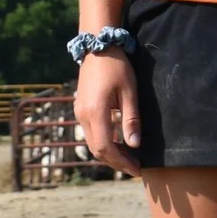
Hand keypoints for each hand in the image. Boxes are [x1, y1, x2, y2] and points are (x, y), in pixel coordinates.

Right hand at [74, 51, 143, 176]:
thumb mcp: (130, 92)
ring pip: (93, 143)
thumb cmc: (117, 67)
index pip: (106, 148)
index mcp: (95, 113)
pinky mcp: (81, 109)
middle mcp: (83, 116)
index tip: (137, 170)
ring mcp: (79, 113)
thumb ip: (131, 120)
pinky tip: (119, 143)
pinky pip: (91, 133)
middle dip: (116, 162)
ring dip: (110, 154)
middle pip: (97, 150)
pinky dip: (104, 142)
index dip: (121, 162)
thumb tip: (135, 145)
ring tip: (130, 159)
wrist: (97, 47)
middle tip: (135, 168)